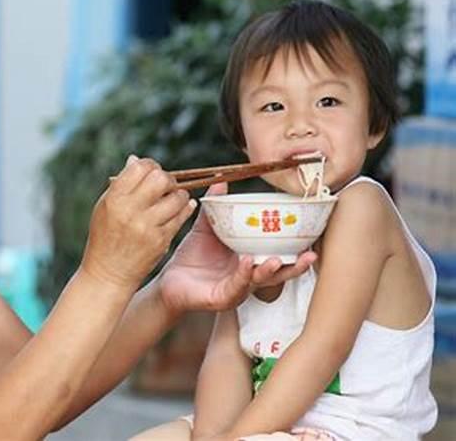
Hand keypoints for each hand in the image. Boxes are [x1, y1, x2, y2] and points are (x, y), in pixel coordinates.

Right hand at [81, 155, 196, 287]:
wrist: (108, 274)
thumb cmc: (105, 237)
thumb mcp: (104, 207)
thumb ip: (121, 184)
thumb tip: (136, 160)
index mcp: (114, 199)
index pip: (140, 168)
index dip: (150, 166)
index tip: (152, 172)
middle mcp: (130, 211)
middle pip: (161, 179)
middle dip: (167, 178)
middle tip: (165, 185)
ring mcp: (147, 227)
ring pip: (176, 197)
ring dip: (178, 194)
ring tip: (172, 199)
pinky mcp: (161, 240)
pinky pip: (181, 216)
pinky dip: (184, 208)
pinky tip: (181, 207)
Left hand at [158, 183, 316, 313]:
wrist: (168, 281)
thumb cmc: (191, 258)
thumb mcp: (206, 229)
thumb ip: (215, 208)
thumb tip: (222, 181)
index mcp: (249, 260)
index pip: (278, 255)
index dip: (295, 249)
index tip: (311, 236)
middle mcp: (248, 276)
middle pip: (278, 273)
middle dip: (296, 266)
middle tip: (310, 255)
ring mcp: (237, 289)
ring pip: (260, 282)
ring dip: (270, 271)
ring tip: (277, 260)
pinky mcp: (222, 299)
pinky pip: (236, 286)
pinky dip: (243, 273)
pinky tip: (247, 262)